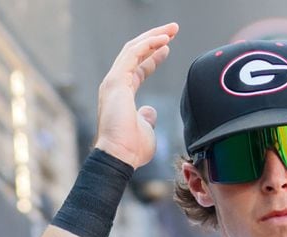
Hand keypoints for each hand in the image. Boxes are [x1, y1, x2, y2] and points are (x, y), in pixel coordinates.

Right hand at [94, 23, 177, 168]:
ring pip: (133, 49)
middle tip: (172, 31)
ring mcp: (114, 81)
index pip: (138, 68)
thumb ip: (147, 118)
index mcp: (122, 94)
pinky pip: (133, 54)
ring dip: (153, 36)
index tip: (167, 49)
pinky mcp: (116, 81)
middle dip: (154, 40)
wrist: (119, 156)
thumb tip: (151, 111)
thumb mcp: (146, 130)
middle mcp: (116, 84)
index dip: (153, 58)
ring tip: (171, 29)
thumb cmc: (132, 149)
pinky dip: (148, 44)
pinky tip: (164, 39)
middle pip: (135, 53)